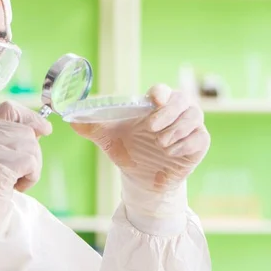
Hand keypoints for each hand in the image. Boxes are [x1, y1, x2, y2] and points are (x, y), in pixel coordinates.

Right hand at [0, 102, 51, 264]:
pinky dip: (30, 178)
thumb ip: (9, 143)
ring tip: (12, 183)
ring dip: (31, 170)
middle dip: (32, 155)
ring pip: (32, 147)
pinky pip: (31, 162)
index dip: (30, 117)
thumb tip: (41, 129)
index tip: (43, 130)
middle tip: (17, 176)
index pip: (9, 108)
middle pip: (27, 131)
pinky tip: (13, 188)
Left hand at [71, 85, 209, 191]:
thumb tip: (71, 119)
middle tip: (152, 128)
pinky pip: (200, 138)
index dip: (161, 92)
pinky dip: (184, 145)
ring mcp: (189, 127)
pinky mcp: (198, 144)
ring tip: (159, 143)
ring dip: (175, 130)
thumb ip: (90, 127)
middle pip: (184, 100)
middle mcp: (175, 112)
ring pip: (194, 118)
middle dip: (169, 112)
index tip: (155, 99)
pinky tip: (169, 153)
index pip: (163, 91)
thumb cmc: (128, 151)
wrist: (141, 179)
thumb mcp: (107, 139)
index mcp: (154, 106)